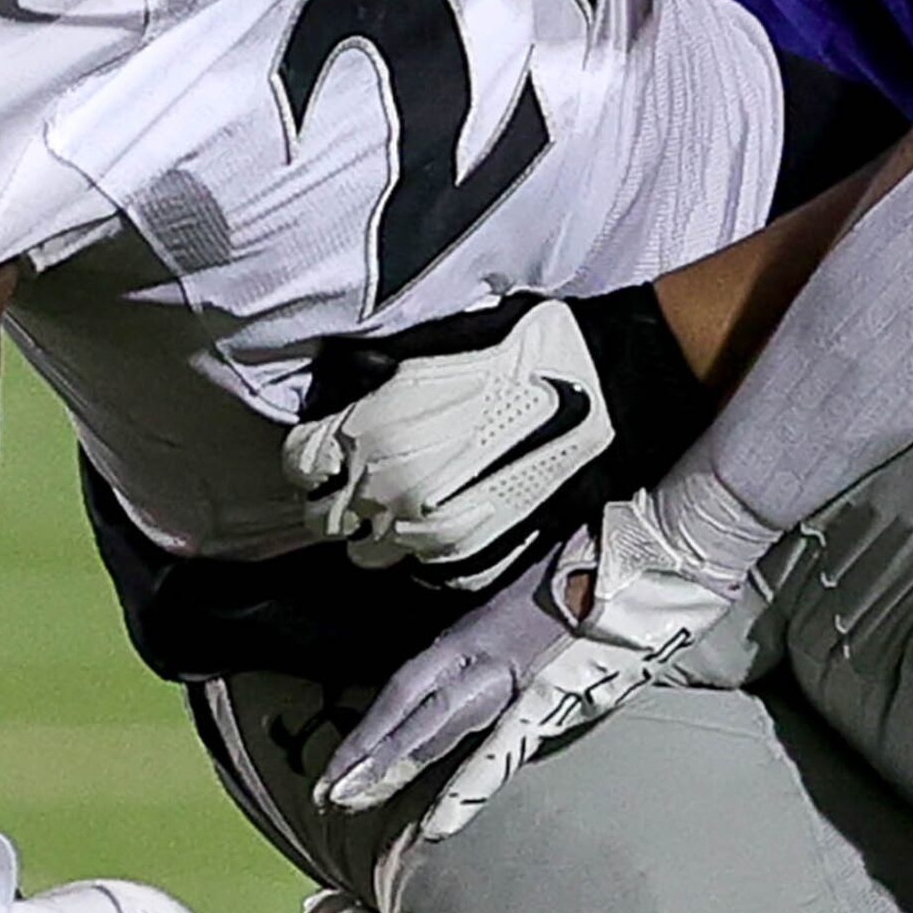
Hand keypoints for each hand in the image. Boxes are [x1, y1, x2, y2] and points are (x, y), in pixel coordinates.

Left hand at [290, 291, 711, 591]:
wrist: (612, 387)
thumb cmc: (531, 351)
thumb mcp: (439, 340)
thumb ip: (379, 372)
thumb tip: (345, 381)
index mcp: (372, 432)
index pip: (300, 464)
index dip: (313, 453)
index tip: (330, 445)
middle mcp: (392, 492)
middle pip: (326, 518)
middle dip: (343, 495)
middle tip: (372, 471)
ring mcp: (435, 536)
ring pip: (371, 554)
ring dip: (383, 527)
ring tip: (415, 497)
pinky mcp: (479, 560)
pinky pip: (426, 572)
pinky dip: (429, 551)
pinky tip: (452, 516)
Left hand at [314, 470, 775, 840]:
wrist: (667, 546)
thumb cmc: (616, 554)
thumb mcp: (550, 581)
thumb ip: (524, 619)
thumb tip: (516, 645)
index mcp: (487, 625)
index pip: (414, 682)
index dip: (378, 722)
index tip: (347, 760)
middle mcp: (492, 650)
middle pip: (416, 708)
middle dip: (372, 754)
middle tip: (330, 794)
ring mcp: (523, 673)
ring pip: (443, 726)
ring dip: (396, 764)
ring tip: (353, 798)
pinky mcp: (560, 692)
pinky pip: (503, 747)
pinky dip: (467, 785)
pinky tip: (439, 819)